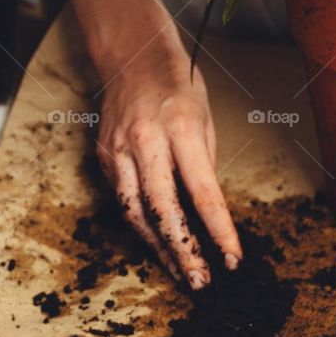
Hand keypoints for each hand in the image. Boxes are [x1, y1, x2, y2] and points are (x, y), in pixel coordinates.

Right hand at [94, 35, 241, 288]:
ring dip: (158, 247)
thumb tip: (208, 214)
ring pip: (134, 212)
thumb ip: (204, 166)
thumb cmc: (178, 87)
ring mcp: (118, 149)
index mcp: (180, 128)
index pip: (203, 191)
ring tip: (180, 271)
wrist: (134, 56)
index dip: (219, 230)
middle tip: (200, 280)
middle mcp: (145, 140)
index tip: (232, 257)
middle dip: (183, 250)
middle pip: (162, 209)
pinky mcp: (103, 156)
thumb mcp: (204, 120)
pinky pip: (122, 198)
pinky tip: (158, 241)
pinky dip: (141, 223)